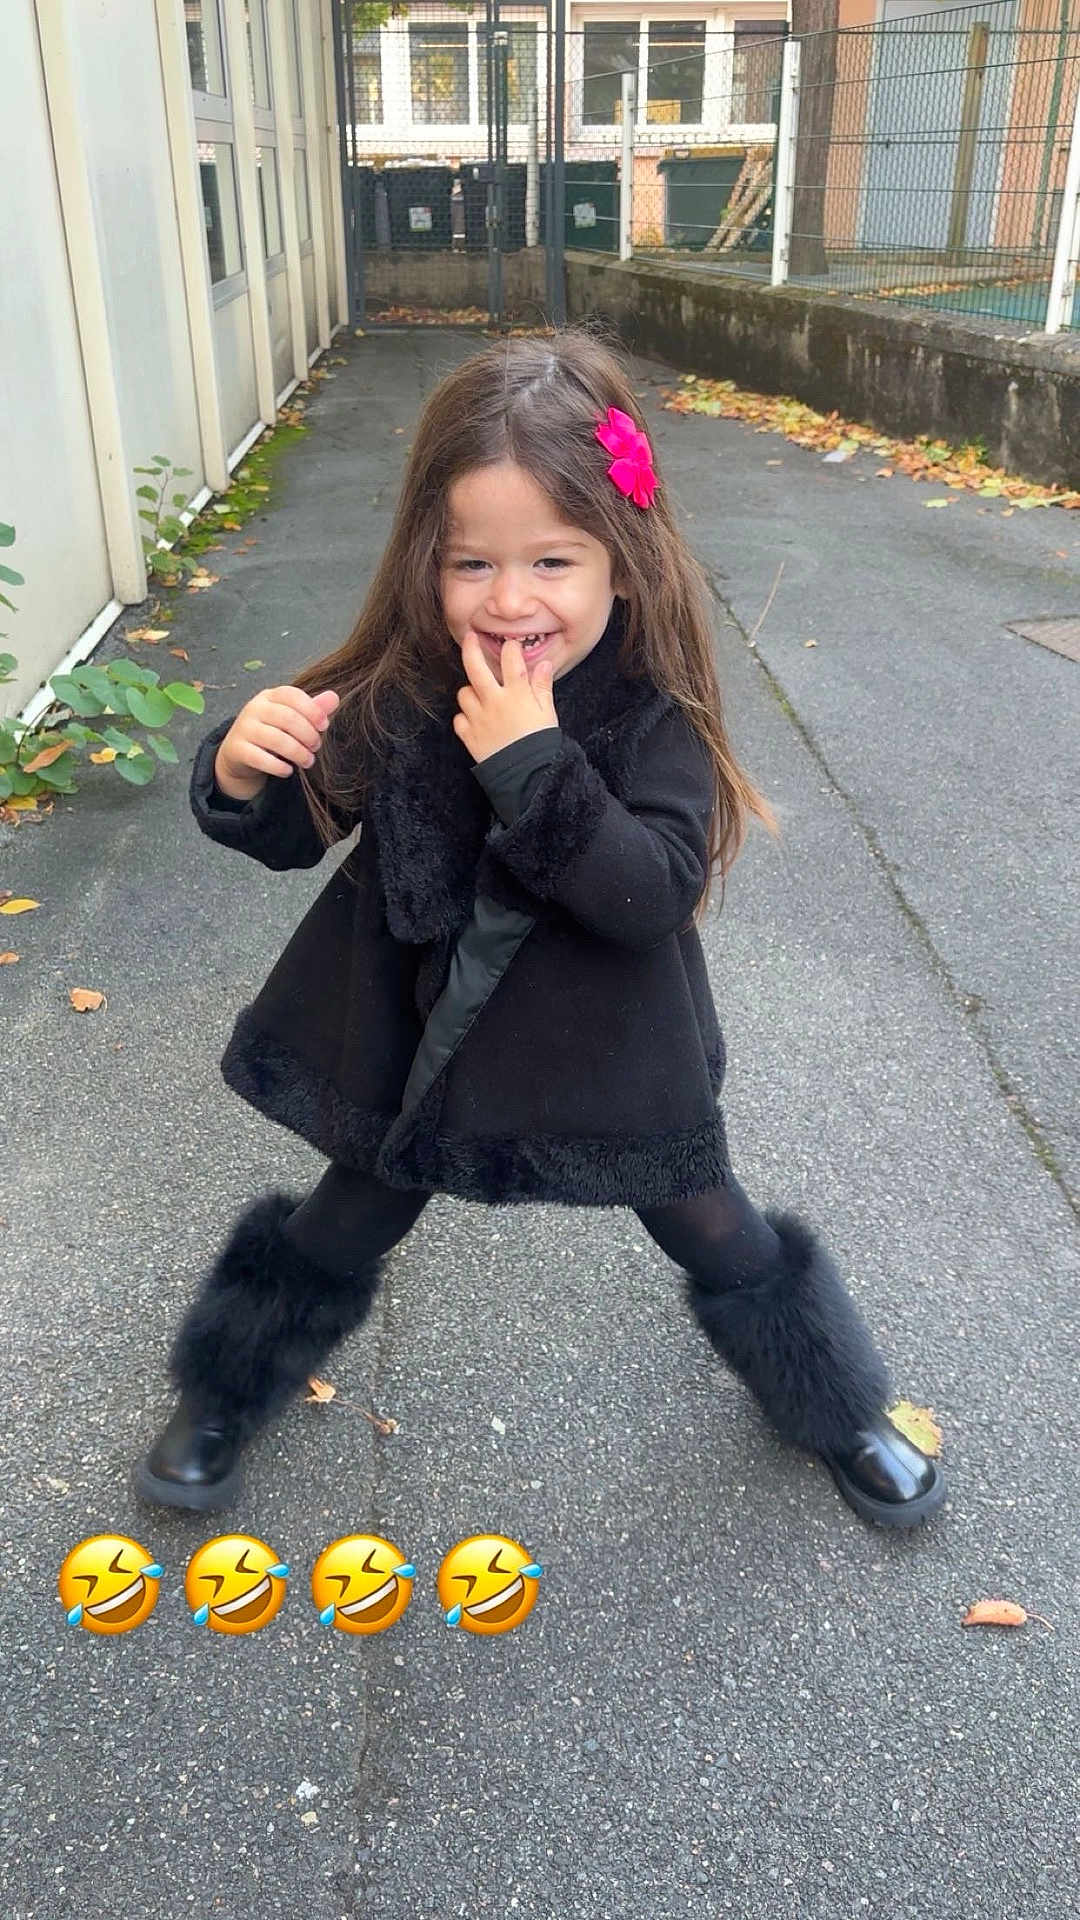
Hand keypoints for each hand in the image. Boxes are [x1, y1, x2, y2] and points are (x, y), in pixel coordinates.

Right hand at [214, 685, 339, 800]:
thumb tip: (335, 697)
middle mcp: (254, 708)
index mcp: (269, 696)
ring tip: (308, 761)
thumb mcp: (291, 718)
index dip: (312, 710)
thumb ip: (313, 709)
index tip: (324, 725)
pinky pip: (260, 758)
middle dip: (308, 735)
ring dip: (298, 753)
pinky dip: (278, 766)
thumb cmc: (272, 732)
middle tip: (316, 747)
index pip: (292, 695)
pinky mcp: (237, 749)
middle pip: (288, 718)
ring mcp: (244, 728)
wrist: (238, 754)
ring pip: (276, 739)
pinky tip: (288, 771)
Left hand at [452, 631, 557, 763]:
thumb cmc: (540, 742)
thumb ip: (543, 686)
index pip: (511, 659)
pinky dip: (465, 719)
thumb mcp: (547, 712)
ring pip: (464, 693)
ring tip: (482, 698)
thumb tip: (543, 664)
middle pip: (475, 667)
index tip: (511, 645)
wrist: (528, 775)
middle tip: (470, 637)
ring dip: (471, 692)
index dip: (511, 647)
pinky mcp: (469, 736)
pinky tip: (475, 721)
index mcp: (516, 694)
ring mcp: (478, 718)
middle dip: (471, 648)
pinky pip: (459, 720)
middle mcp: (494, 701)